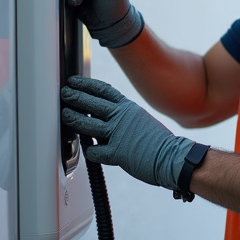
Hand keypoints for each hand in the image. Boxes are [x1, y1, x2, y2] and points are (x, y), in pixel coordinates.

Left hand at [60, 76, 192, 190]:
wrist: (175, 158)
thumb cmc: (158, 143)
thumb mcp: (141, 120)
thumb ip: (123, 117)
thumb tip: (106, 116)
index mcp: (128, 108)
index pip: (103, 90)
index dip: (86, 85)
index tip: (74, 82)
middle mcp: (122, 118)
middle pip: (92, 103)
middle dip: (75, 97)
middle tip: (64, 93)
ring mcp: (118, 134)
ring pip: (88, 124)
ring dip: (73, 119)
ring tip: (65, 115)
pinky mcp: (117, 153)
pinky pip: (95, 150)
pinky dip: (89, 150)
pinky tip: (86, 149)